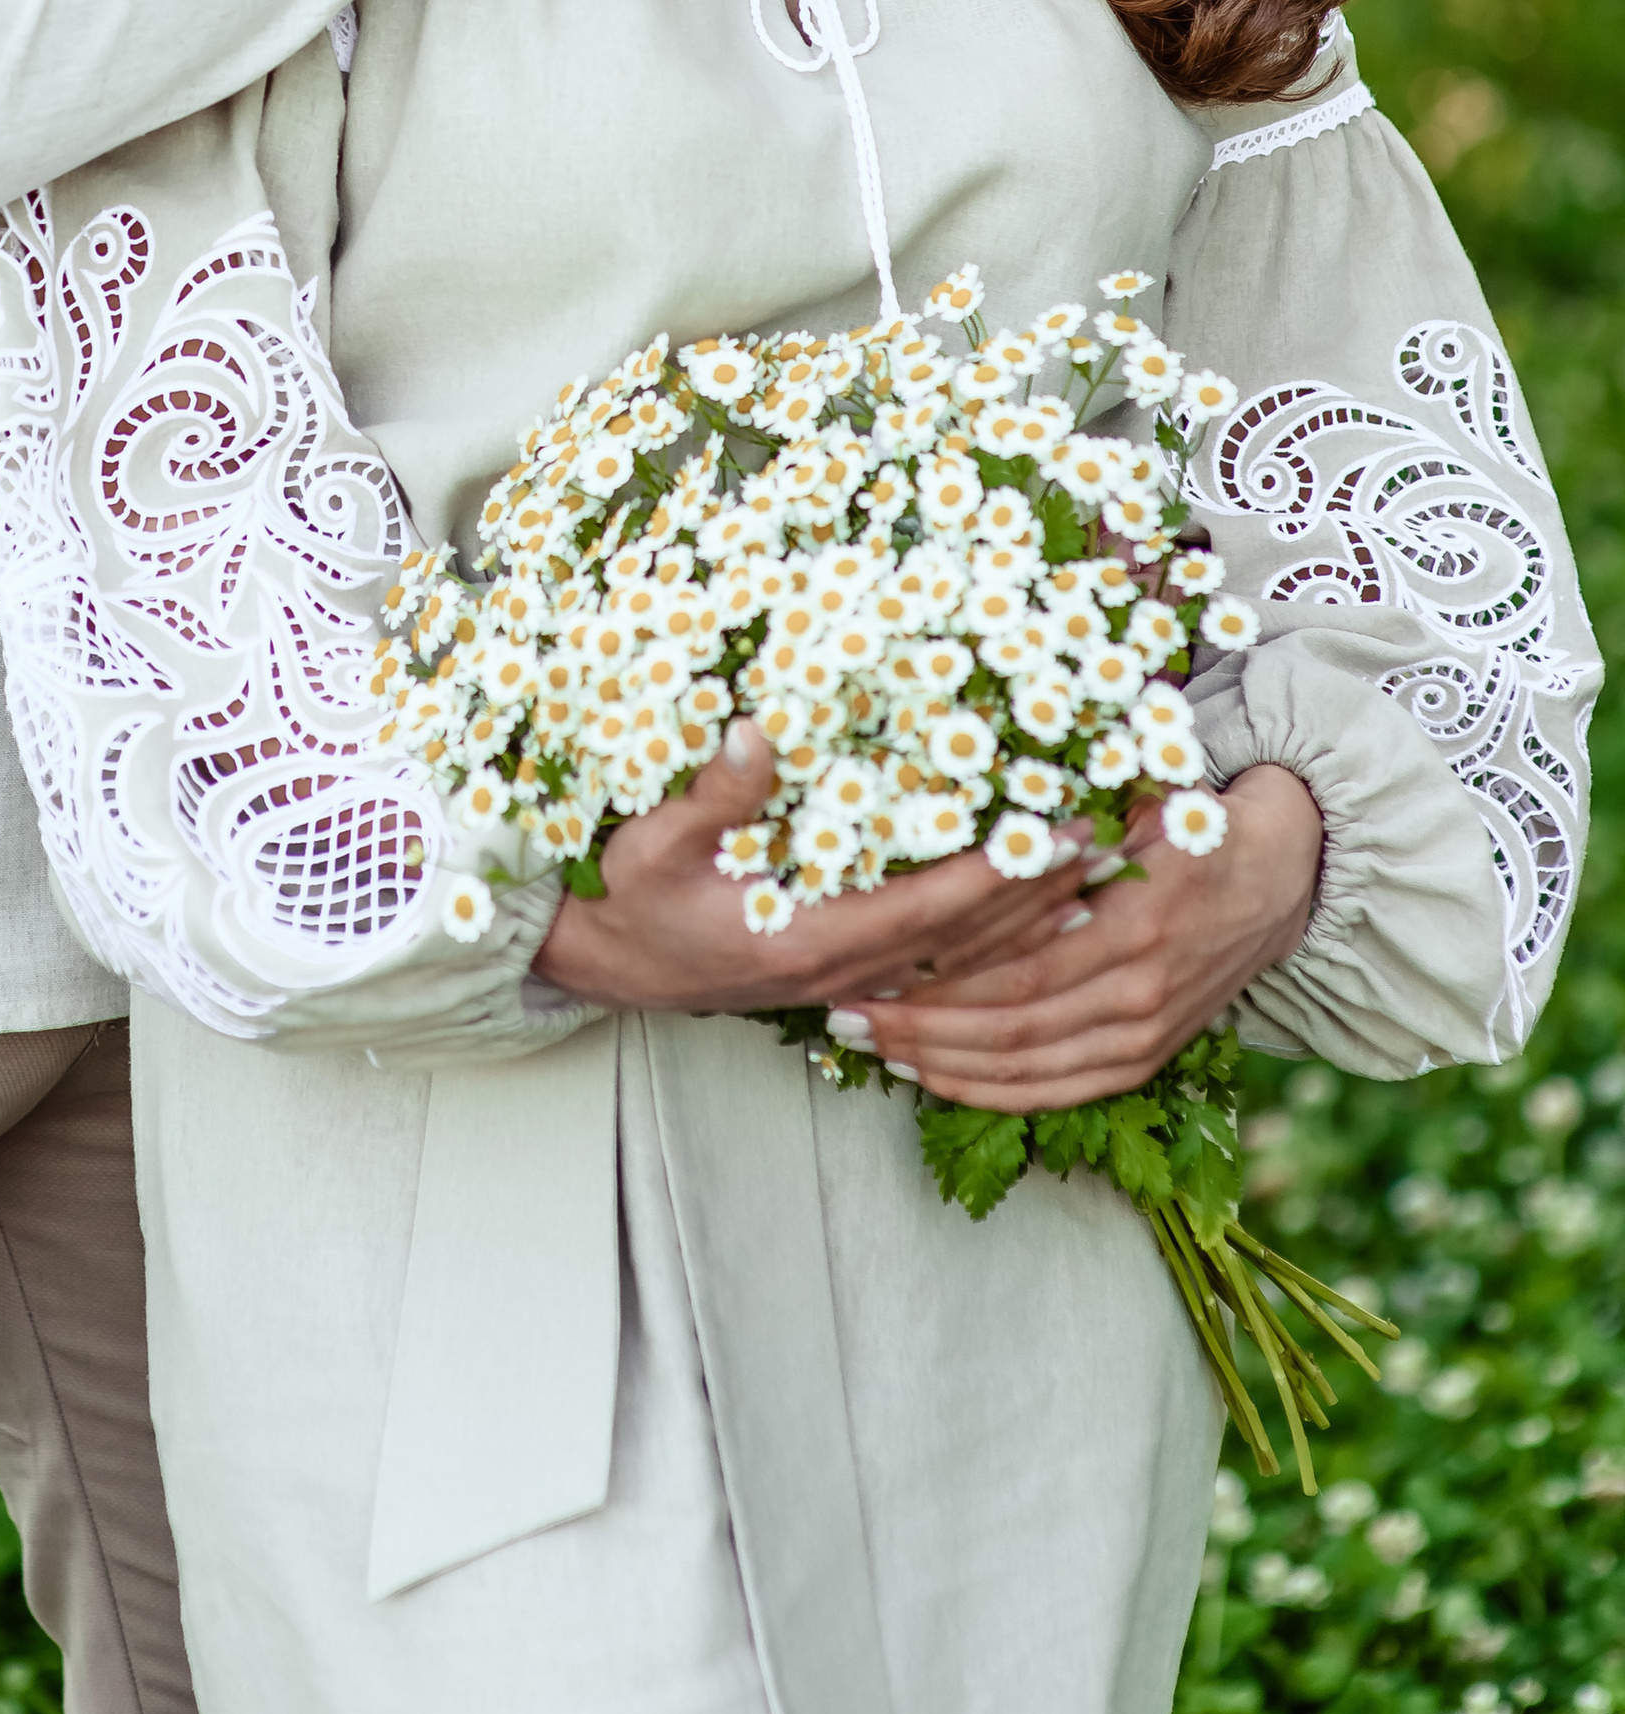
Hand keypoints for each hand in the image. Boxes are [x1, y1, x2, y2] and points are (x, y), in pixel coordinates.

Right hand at [534, 720, 1096, 1017]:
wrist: (607, 968)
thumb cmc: (629, 902)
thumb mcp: (654, 843)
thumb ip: (711, 794)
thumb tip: (758, 732)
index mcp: (811, 938)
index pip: (929, 908)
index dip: (995, 874)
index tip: (1052, 834)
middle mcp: (844, 971)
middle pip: (966, 941)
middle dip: (1039, 893)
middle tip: (1106, 845)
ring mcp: (848, 982)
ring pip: (961, 962)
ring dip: (1031, 921)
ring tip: (1097, 878)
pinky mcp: (844, 979)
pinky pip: (937, 967)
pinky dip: (992, 943)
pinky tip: (1030, 921)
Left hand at [828, 766, 1325, 1109]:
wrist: (1281, 872)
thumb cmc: (1189, 819)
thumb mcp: (1134, 799)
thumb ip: (1062, 824)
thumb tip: (963, 816)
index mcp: (1133, 922)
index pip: (1014, 971)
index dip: (934, 982)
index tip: (864, 969)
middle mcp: (1140, 989)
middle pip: (1009, 1028)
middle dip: (917, 1030)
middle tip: (842, 1016)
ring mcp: (1148, 1031)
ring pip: (1028, 1067)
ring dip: (942, 1066)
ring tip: (871, 1050)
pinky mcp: (1151, 1055)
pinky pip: (1062, 1090)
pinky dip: (994, 1093)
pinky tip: (936, 1081)